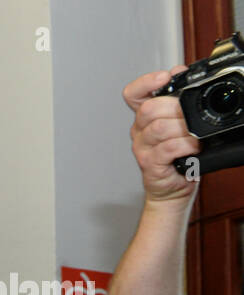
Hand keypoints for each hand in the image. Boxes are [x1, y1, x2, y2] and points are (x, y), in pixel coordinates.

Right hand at [124, 67, 198, 202]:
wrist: (174, 187)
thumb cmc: (179, 155)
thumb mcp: (180, 122)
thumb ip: (178, 98)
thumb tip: (182, 73)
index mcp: (145, 117)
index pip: (133, 94)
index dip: (146, 83)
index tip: (165, 78)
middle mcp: (139, 131)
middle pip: (148, 109)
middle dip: (175, 108)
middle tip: (192, 116)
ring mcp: (143, 148)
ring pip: (158, 128)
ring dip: (182, 129)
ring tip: (195, 135)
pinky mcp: (150, 164)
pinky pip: (167, 148)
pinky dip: (185, 145)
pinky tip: (193, 147)